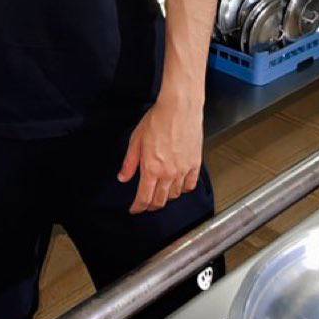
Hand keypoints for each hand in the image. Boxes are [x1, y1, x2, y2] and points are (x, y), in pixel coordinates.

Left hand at [117, 92, 203, 213]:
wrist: (179, 109)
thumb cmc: (157, 120)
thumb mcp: (136, 140)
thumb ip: (130, 162)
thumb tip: (123, 178)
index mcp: (151, 169)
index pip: (144, 198)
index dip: (138, 207)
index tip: (134, 209)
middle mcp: (168, 174)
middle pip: (160, 201)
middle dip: (150, 206)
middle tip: (145, 204)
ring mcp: (183, 170)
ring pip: (174, 195)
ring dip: (165, 198)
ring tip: (159, 193)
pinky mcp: (195, 164)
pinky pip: (189, 185)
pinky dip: (183, 189)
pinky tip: (178, 186)